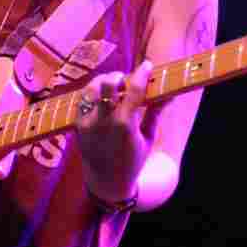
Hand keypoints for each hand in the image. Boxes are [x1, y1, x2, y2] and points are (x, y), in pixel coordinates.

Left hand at [75, 60, 166, 203]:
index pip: (134, 89)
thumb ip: (155, 112)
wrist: (106, 182)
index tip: (148, 65)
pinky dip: (93, 93)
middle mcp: (104, 121)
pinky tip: (102, 95)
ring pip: (92, 88)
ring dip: (104, 81)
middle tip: (126, 79)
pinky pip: (83, 99)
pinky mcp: (77, 124)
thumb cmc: (133, 161)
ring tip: (113, 86)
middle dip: (119, 76)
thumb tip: (169, 93)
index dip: (142, 73)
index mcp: (125, 125)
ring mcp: (88, 122)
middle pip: (108, 83)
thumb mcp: (147, 138)